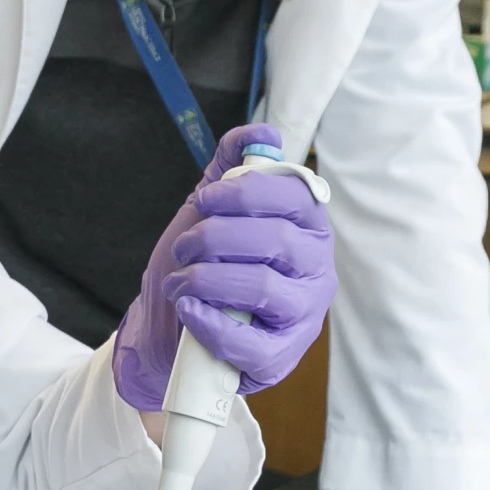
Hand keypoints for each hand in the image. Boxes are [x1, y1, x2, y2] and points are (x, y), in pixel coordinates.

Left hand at [113, 122, 332, 408]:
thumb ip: (232, 168)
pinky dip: (209, 322)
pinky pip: (248, 340)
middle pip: (276, 239)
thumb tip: (262, 133)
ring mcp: (304, 316)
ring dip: (207, 279)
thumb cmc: (204, 266)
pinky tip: (188, 310)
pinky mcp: (281, 357)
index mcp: (307, 227)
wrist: (172, 330)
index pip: (294, 196)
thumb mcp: (210, 211)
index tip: (204, 199)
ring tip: (179, 281)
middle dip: (216, 237)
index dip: (245, 192)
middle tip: (183, 248)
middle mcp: (317, 269)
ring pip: (263, 286)